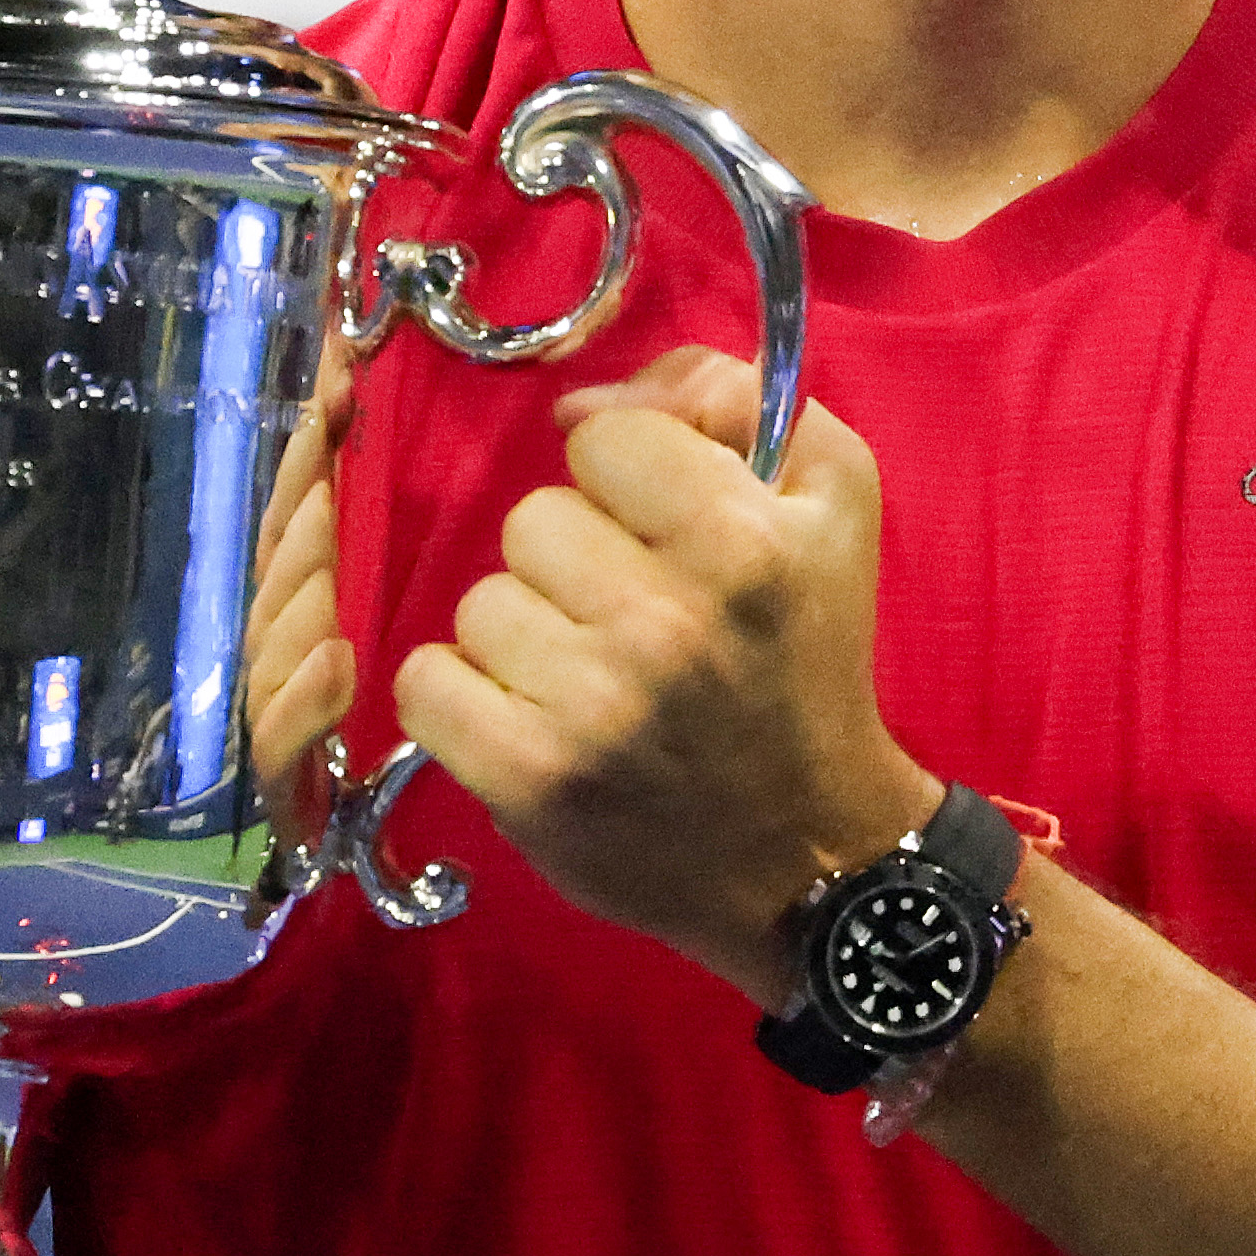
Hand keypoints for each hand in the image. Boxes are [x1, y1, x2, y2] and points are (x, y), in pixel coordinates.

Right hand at [239, 384, 356, 833]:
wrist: (376, 847)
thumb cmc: (400, 708)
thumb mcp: (387, 589)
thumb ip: (360, 498)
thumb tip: (356, 374)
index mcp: (306, 592)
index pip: (298, 505)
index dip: (313, 440)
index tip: (343, 374)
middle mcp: (278, 642)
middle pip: (275, 568)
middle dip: (301, 509)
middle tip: (330, 461)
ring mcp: (272, 710)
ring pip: (272, 644)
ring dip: (299, 593)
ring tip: (329, 554)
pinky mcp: (283, 789)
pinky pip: (280, 742)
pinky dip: (304, 700)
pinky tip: (336, 664)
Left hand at [392, 348, 938, 992]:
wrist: (810, 856)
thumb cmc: (810, 663)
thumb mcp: (829, 501)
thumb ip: (732, 398)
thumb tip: (585, 400)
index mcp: (741, 545)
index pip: (603, 438)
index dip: (627, 479)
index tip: (661, 533)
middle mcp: (665, 624)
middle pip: (533, 519)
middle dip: (575, 560)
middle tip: (632, 619)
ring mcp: (590, 707)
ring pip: (480, 600)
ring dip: (525, 632)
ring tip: (589, 677)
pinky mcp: (528, 778)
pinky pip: (425, 681)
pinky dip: (464, 697)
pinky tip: (527, 716)